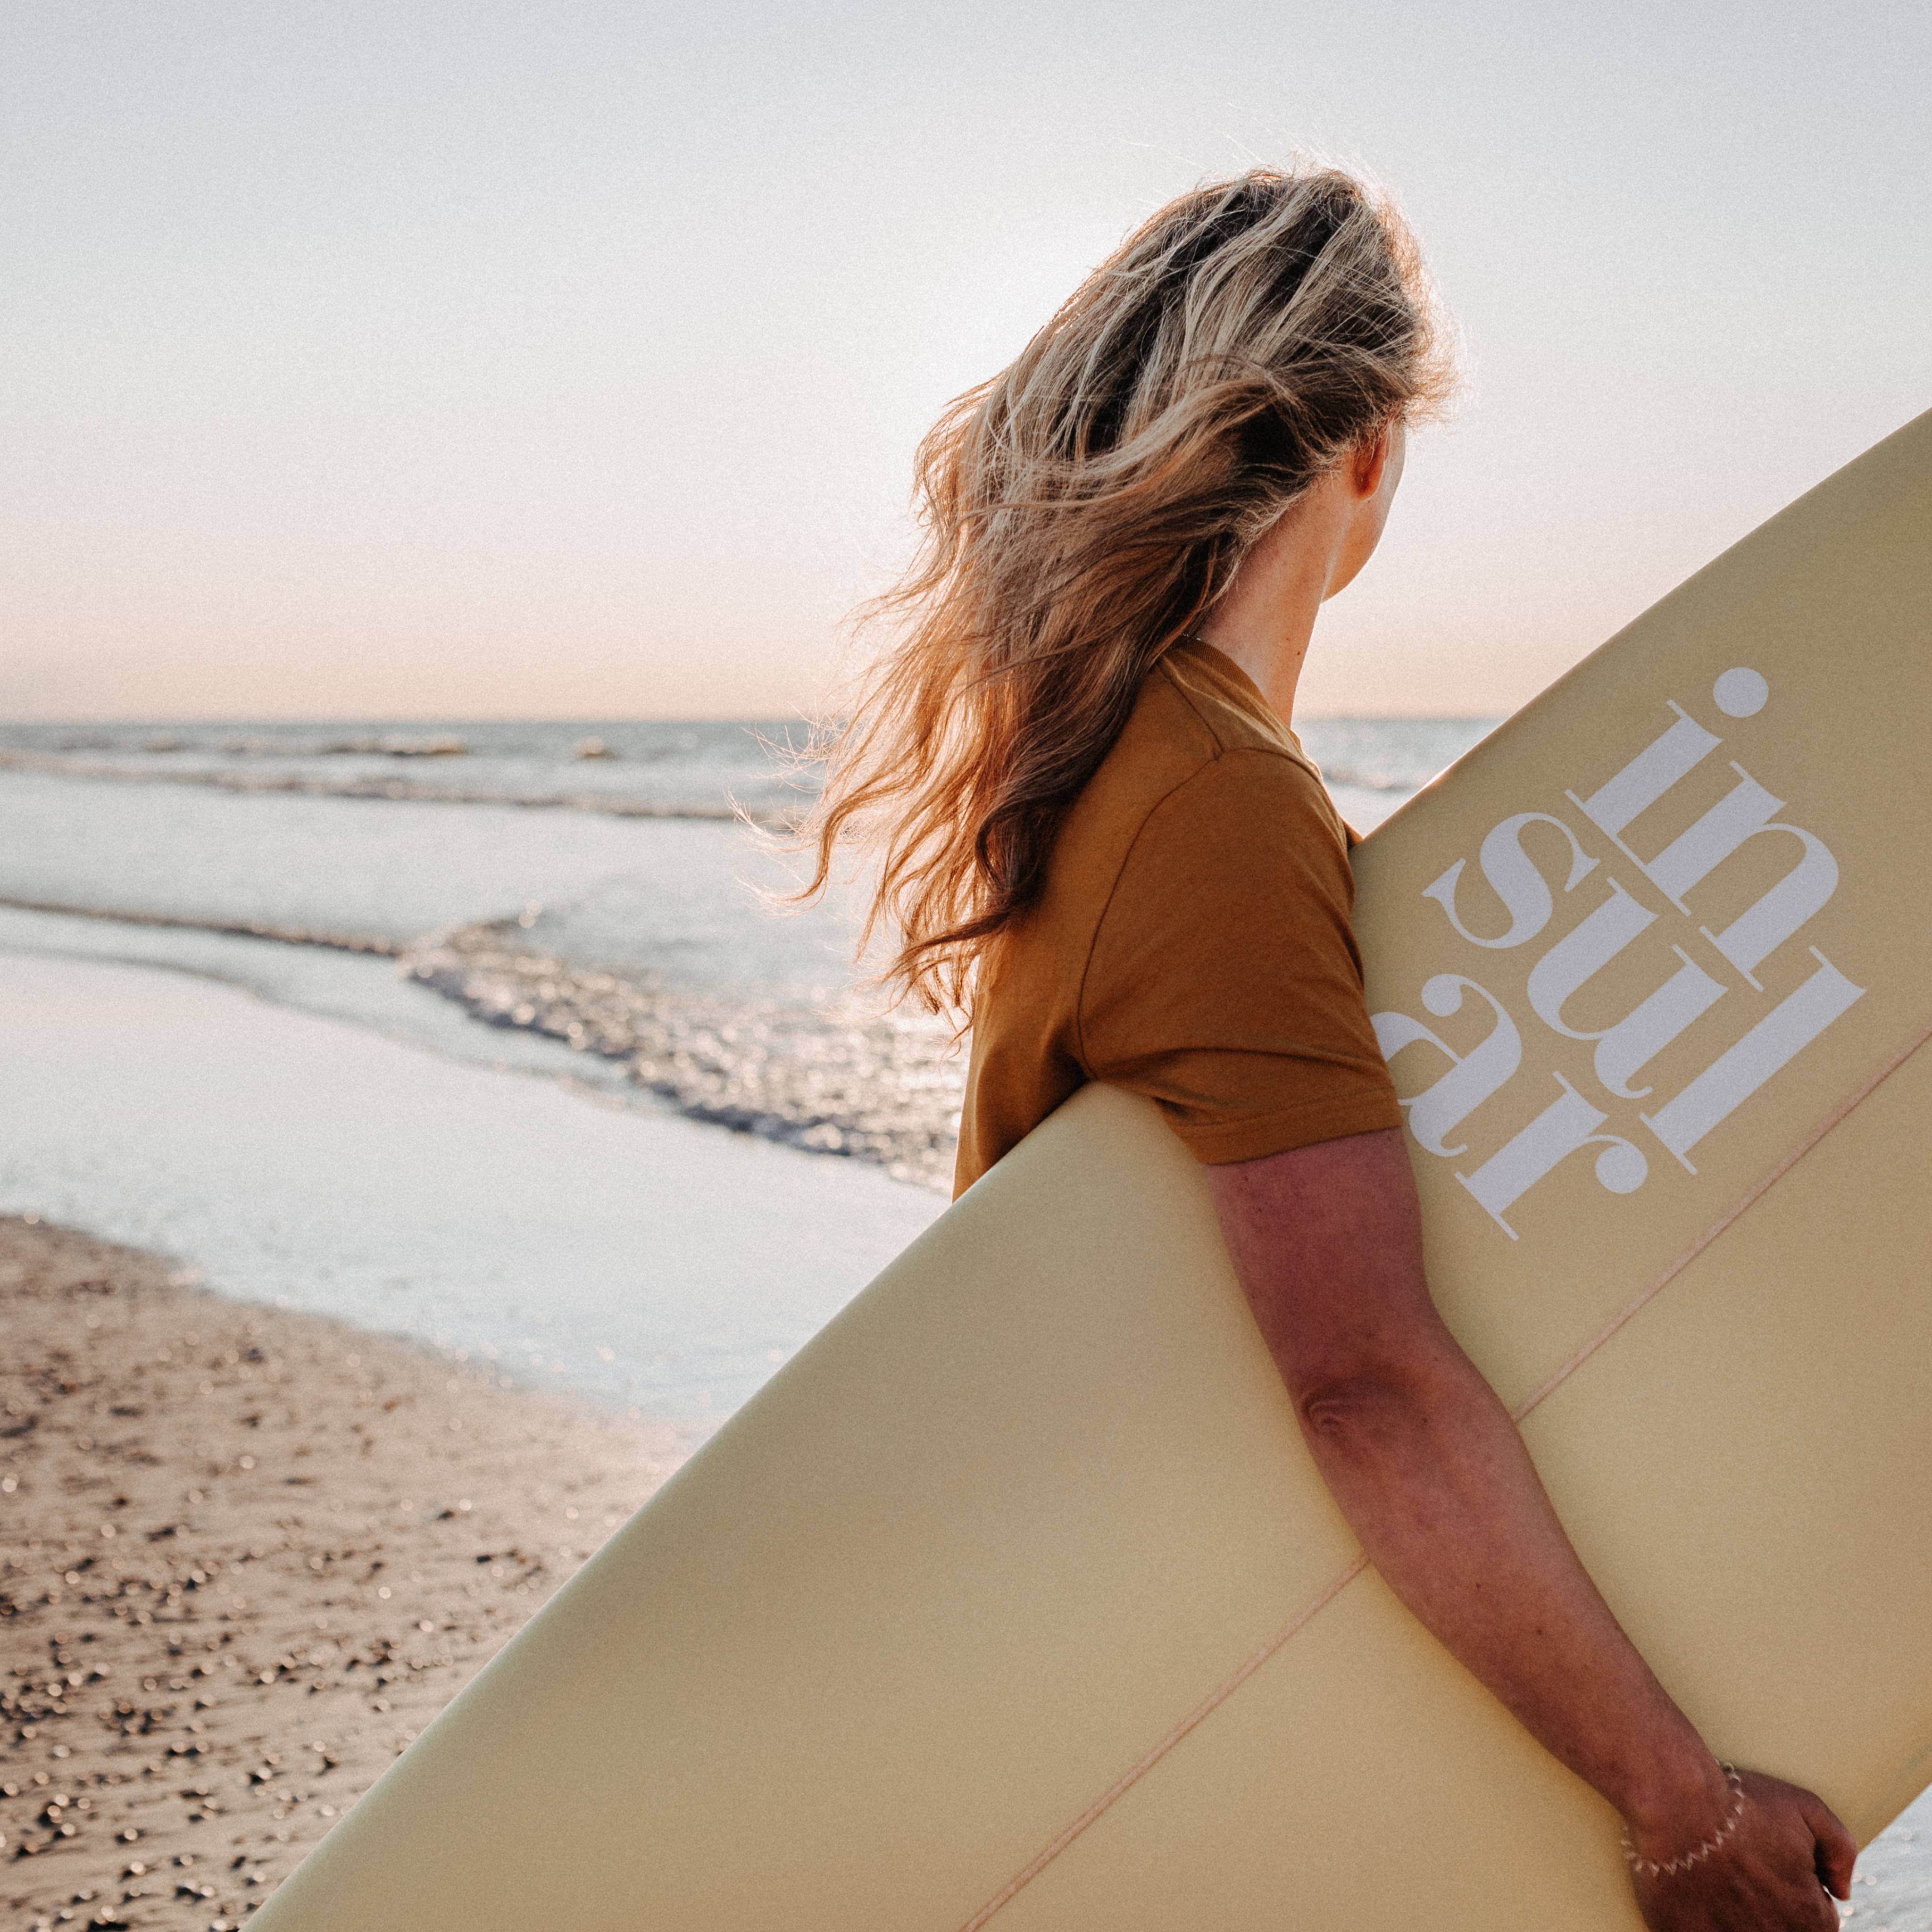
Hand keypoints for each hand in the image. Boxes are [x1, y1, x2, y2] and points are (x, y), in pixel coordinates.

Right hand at [1627, 1767, 1854, 1931]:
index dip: (1799, 1893)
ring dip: (1738, 1913)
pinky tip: (1696, 1894)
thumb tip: (1843, 1891)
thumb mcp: (1807, 1809)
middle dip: (1769, 1907)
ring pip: (1747, 1931)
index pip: (1819, 1921)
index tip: (1776, 1869)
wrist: (1675, 1801)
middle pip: (1782, 1928)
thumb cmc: (1741, 1804)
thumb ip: (1841, 1850)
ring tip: (1720, 1881)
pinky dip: (1706, 1918)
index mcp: (1810, 1917)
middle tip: (1745, 1875)